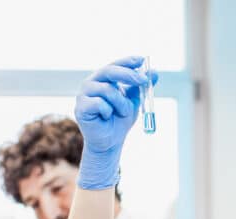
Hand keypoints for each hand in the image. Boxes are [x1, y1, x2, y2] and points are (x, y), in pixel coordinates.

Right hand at [74, 55, 157, 189]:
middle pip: (109, 71)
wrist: (110, 142)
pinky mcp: (80, 107)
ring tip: (120, 113)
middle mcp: (91, 83)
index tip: (142, 60)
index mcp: (103, 79)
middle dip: (128, 75)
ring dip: (121, 103)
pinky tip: (106, 118)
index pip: (115, 64)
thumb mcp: (134, 101)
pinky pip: (100, 104)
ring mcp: (83, 94)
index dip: (128, 61)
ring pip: (107, 90)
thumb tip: (155, 71)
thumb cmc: (119, 120)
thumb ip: (141, 86)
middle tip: (143, 81)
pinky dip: (108, 112)